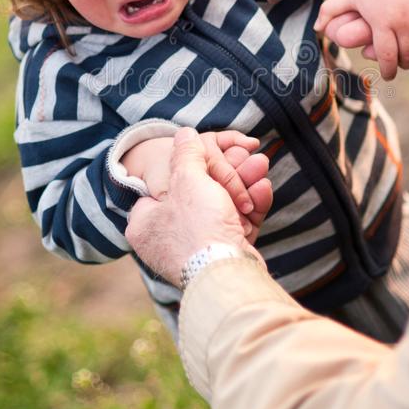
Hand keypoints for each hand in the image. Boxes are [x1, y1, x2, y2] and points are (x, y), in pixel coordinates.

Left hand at [125, 128, 270, 286]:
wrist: (226, 274)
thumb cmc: (197, 227)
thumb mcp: (187, 178)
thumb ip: (186, 152)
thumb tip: (184, 133)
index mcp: (145, 224)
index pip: (162, 186)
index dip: (187, 167)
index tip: (206, 156)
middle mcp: (167, 240)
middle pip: (199, 194)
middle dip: (228, 173)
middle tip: (245, 156)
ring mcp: (197, 250)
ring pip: (223, 208)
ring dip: (244, 185)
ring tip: (261, 165)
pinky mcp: (222, 257)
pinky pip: (236, 225)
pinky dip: (251, 206)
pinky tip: (263, 188)